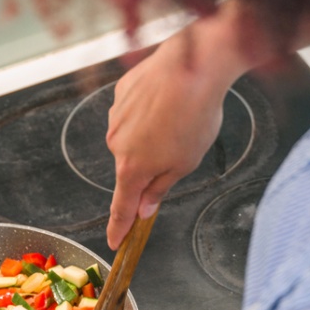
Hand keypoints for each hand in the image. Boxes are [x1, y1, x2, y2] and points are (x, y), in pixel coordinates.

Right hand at [105, 1, 269, 248]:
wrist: (193, 66)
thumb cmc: (194, 117)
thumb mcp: (185, 163)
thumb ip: (160, 187)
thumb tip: (145, 206)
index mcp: (132, 168)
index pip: (121, 207)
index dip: (118, 227)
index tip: (115, 242)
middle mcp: (116, 144)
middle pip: (131, 166)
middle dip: (150, 164)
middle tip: (179, 148)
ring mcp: (116, 116)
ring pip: (133, 137)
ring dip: (151, 134)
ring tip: (179, 118)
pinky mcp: (122, 92)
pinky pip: (134, 110)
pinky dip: (149, 110)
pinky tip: (169, 100)